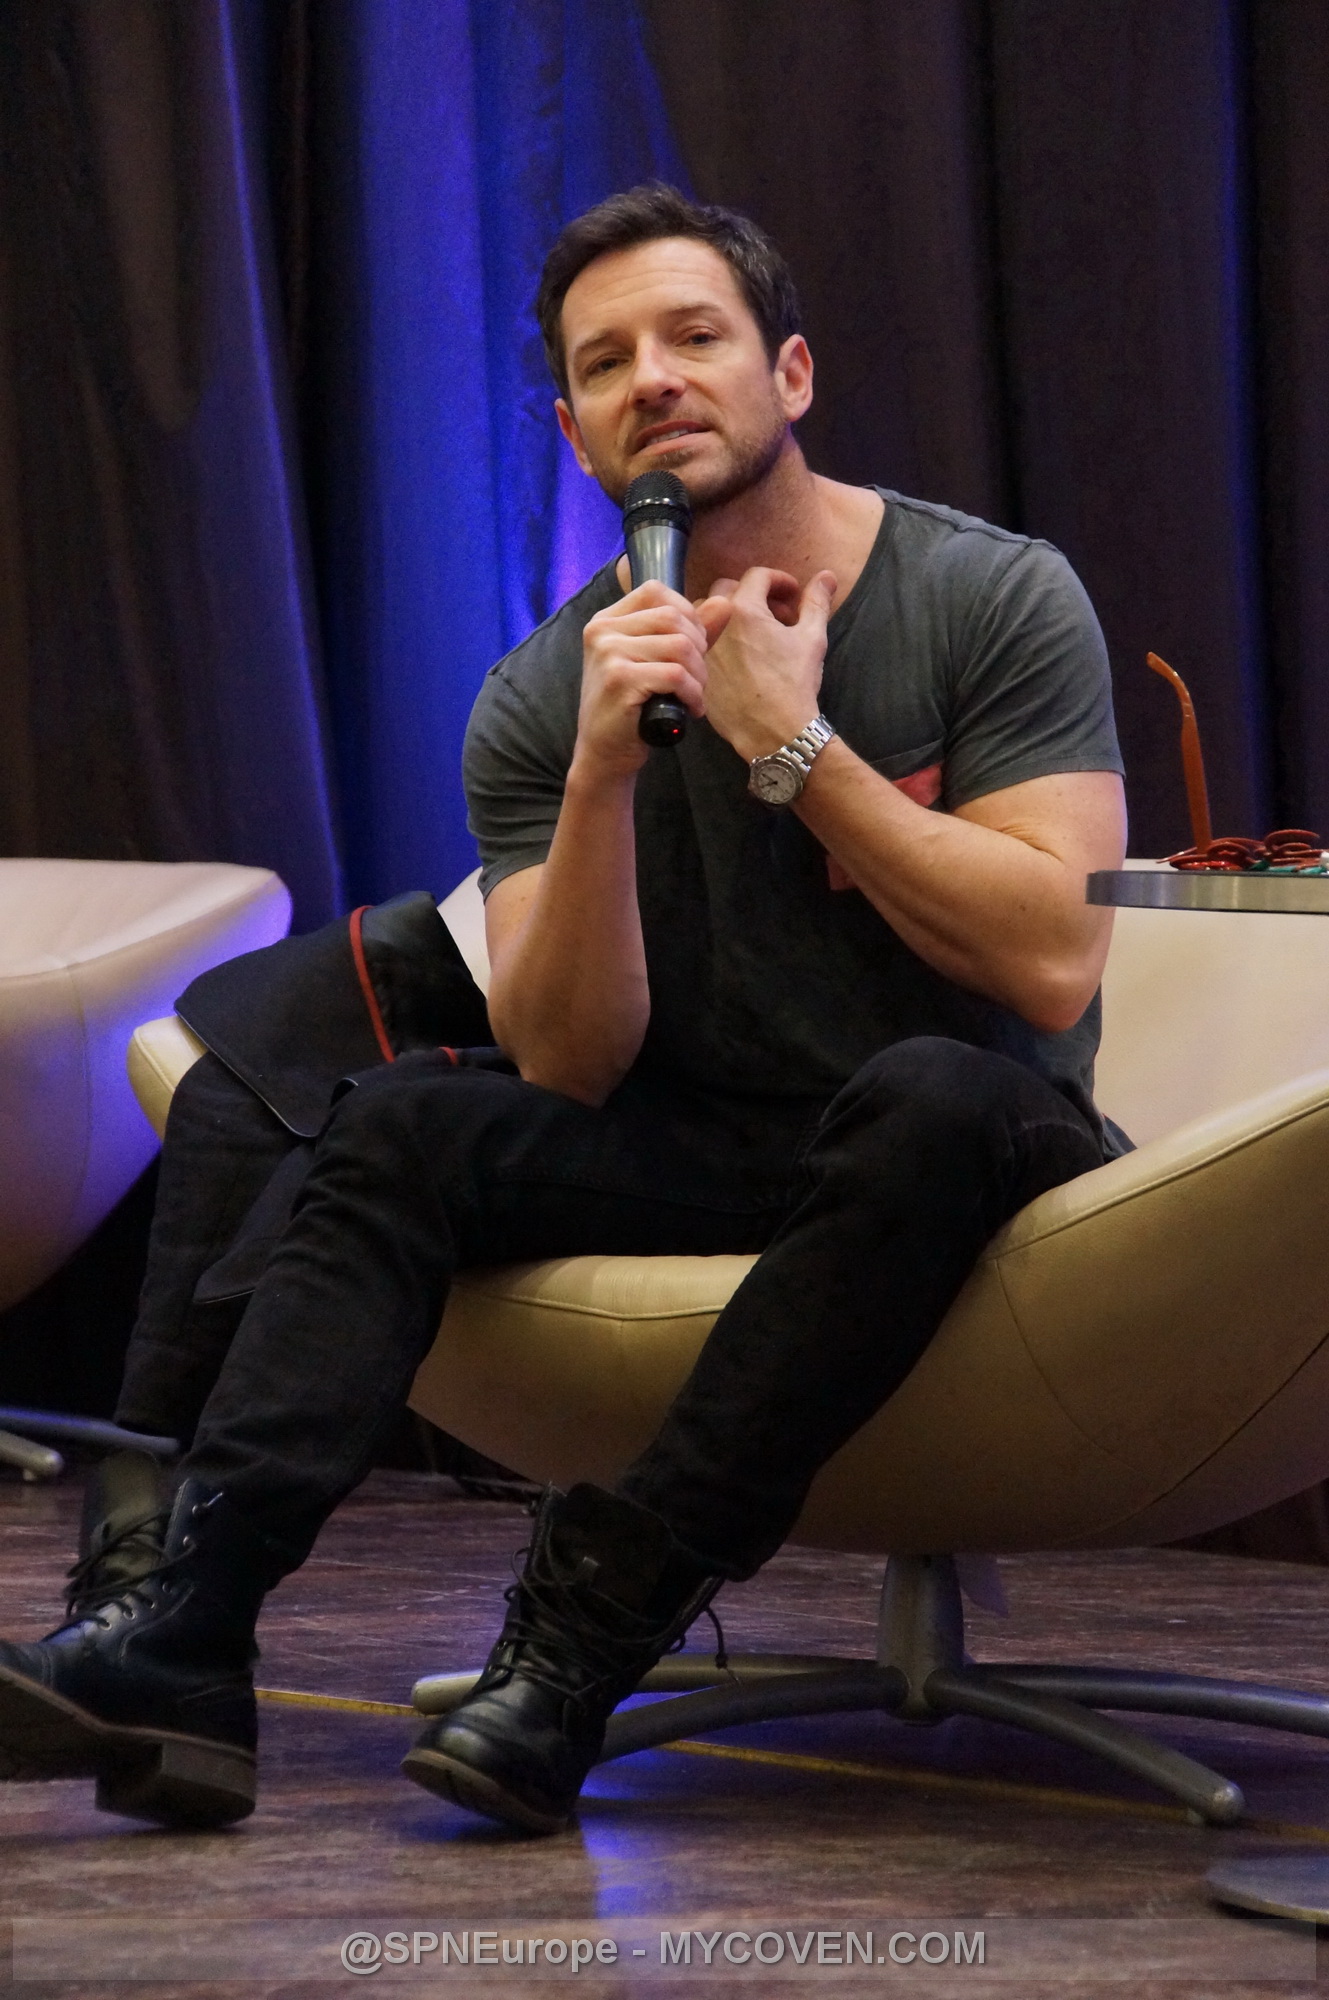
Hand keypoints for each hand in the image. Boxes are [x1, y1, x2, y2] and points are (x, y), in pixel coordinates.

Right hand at [574, 579, 717, 779]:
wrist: (605, 753)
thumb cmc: (633, 708)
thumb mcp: (660, 661)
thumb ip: (691, 631)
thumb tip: (724, 602)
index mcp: (607, 619)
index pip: (656, 591)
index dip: (687, 614)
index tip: (692, 648)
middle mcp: (602, 630)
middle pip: (673, 617)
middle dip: (698, 649)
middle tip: (697, 679)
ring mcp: (608, 653)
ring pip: (679, 646)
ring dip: (698, 675)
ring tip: (694, 695)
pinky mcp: (619, 680)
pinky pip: (676, 675)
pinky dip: (693, 694)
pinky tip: (690, 709)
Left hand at [694, 568, 836, 762]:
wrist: (773, 730)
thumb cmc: (794, 682)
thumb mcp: (812, 638)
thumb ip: (816, 602)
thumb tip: (827, 576)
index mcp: (744, 609)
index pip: (757, 576)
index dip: (779, 580)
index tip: (792, 595)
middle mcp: (716, 623)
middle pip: (727, 591)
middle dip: (753, 595)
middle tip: (775, 615)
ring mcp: (702, 648)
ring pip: (707, 616)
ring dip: (728, 616)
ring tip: (753, 635)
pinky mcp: (697, 670)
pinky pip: (700, 646)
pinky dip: (717, 642)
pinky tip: (739, 658)